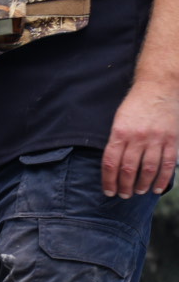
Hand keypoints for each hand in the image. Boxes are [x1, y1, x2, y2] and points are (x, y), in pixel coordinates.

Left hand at [102, 83, 178, 197]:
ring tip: (138, 192)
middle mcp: (138, 137)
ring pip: (148, 169)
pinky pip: (167, 164)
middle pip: (128, 169)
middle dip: (124, 186)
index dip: (108, 181)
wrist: (160, 86)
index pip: (111, 163)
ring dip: (142, 184)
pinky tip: (156, 188)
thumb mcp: (118, 120)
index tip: (108, 191)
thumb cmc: (135, 105)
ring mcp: (156, 139)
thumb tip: (113, 167)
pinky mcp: (172, 139)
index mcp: (120, 132)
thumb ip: (116, 141)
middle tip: (123, 195)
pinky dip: (162, 178)